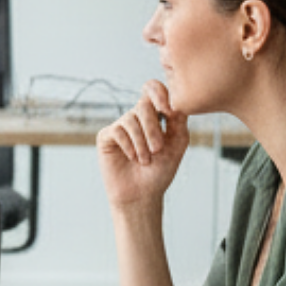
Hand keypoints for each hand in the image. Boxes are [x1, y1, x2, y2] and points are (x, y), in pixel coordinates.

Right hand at [97, 80, 189, 209]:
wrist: (142, 195)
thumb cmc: (160, 171)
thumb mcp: (177, 144)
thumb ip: (179, 120)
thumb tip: (176, 100)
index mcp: (155, 115)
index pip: (154, 90)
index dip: (160, 92)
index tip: (168, 110)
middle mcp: (136, 117)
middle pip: (143, 104)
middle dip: (152, 127)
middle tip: (158, 149)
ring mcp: (120, 126)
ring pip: (130, 118)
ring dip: (141, 141)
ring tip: (145, 160)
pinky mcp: (106, 137)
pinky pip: (117, 131)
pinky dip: (128, 145)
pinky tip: (133, 158)